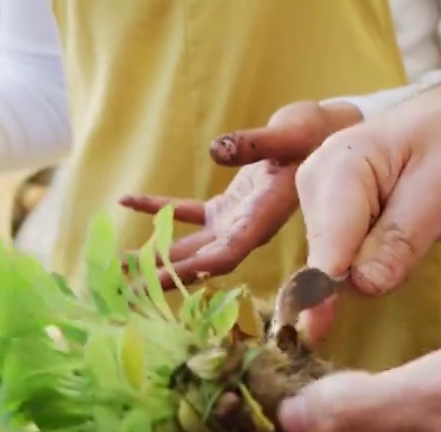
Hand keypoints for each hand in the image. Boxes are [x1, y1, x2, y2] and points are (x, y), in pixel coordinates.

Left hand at [120, 101, 362, 289]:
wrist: (326, 132)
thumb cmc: (314, 133)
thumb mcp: (289, 133)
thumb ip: (255, 143)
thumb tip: (218, 148)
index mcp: (262, 219)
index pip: (224, 256)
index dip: (191, 272)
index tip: (156, 282)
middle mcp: (246, 228)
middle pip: (200, 262)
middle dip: (162, 276)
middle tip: (121, 290)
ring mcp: (235, 220)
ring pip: (190, 245)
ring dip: (154, 254)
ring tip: (114, 263)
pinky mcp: (227, 206)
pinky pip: (188, 213)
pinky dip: (158, 208)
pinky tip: (126, 199)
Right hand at [291, 71, 440, 339]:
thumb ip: (401, 240)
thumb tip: (363, 286)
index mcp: (339, 166)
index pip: (328, 242)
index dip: (322, 290)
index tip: (315, 331)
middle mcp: (314, 183)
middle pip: (326, 256)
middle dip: (359, 273)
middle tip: (419, 232)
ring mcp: (317, 202)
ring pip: (335, 262)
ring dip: (370, 266)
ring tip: (416, 222)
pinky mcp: (328, 221)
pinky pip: (343, 260)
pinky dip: (368, 263)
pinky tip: (397, 234)